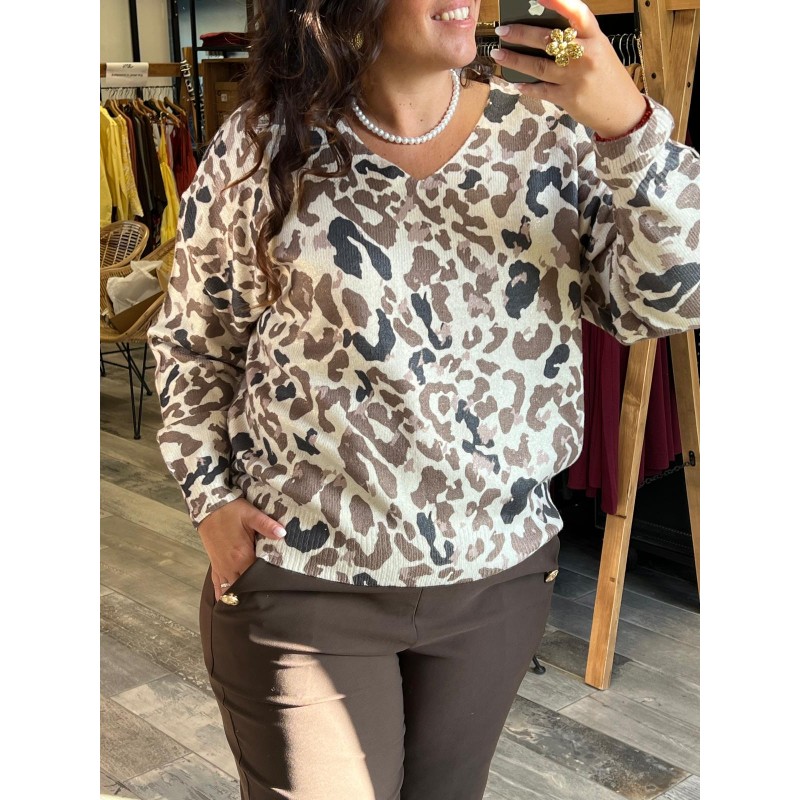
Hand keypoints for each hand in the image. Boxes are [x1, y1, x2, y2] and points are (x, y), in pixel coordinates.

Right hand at [197, 498, 286, 599]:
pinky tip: (229, 604)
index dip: (268, 582)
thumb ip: (267, 525)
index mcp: (242, 556)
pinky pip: (217, 586)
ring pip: (231, 590)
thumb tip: (283, 533)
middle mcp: (230, 566)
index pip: (258, 577)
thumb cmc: (231, 511)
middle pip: (245, 587)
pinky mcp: (215, 566)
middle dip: (255, 592)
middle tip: (268, 598)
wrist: (208, 507)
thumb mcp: (251, 514)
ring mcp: (221, 568)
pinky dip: (223, 595)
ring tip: (251, 605)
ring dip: (240, 596)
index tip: (278, 586)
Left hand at [490, 0, 646, 138]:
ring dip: (514, 60)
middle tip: (502, 30)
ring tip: (498, 54)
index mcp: (595, 37)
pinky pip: (541, 90)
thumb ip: (578, 40)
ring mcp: (576, 77)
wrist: (623, 110)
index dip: (558, 2)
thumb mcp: (599, 50)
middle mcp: (585, 54)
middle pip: (548, 40)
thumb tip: (543, 35)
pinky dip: (526, 86)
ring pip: (538, 65)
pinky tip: (515, 83)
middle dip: (521, 34)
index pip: (577, 12)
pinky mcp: (568, 97)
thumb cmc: (608, 77)